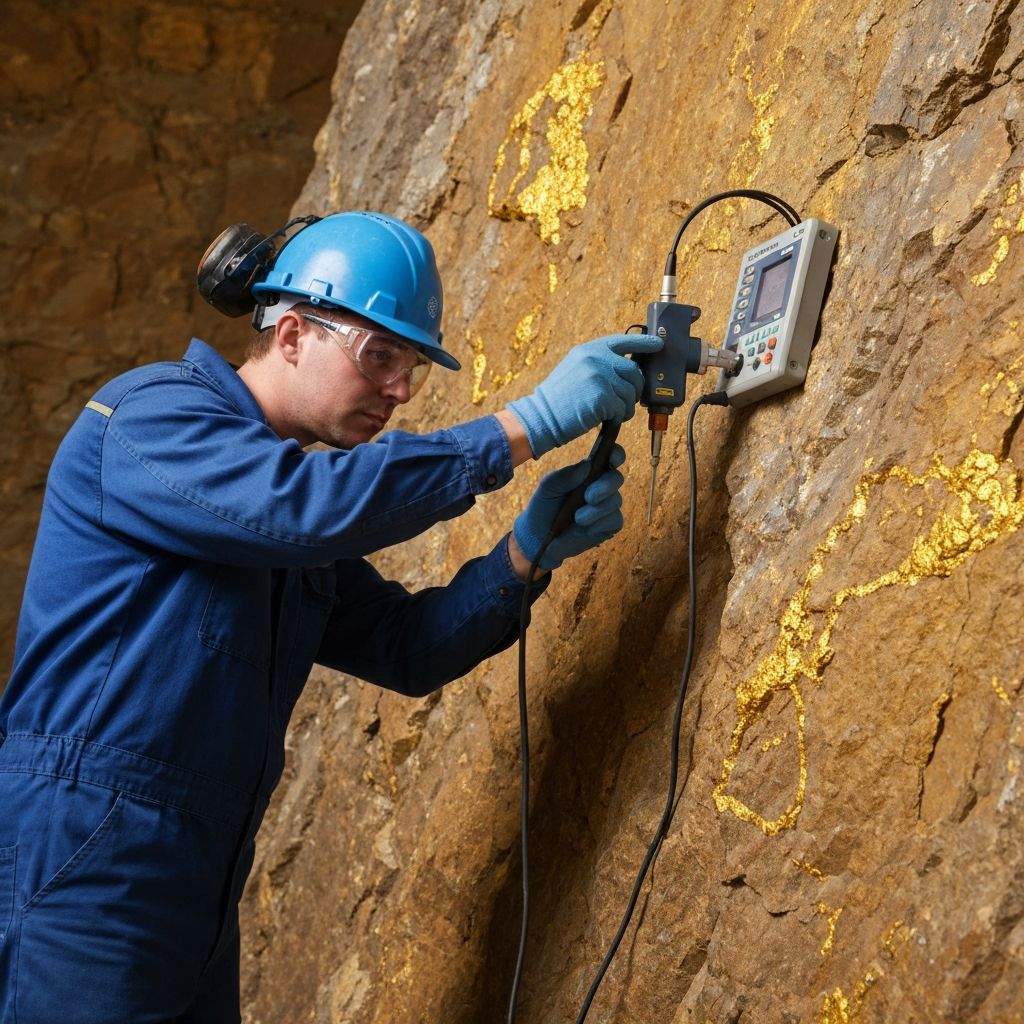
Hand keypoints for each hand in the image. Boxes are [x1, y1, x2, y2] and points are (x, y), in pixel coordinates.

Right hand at [506, 334, 661, 457]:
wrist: (542, 416)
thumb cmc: (559, 400)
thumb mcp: (575, 370)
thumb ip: (599, 365)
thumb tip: (627, 371)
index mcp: (589, 350)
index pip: (623, 341)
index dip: (644, 342)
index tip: (658, 344)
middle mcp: (595, 358)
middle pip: (633, 371)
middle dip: (634, 389)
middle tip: (625, 401)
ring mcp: (600, 376)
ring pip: (630, 392)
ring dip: (625, 407)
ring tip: (611, 413)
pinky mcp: (603, 396)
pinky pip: (624, 408)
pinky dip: (619, 416)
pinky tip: (606, 418)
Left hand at [513, 444, 626, 570]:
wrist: (539, 537)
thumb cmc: (543, 507)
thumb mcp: (548, 488)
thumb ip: (565, 475)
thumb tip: (587, 465)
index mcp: (588, 472)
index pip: (610, 456)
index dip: (616, 454)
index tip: (612, 459)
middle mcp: (601, 486)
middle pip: (616, 478)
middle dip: (605, 486)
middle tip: (589, 497)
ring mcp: (606, 506)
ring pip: (616, 500)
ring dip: (596, 510)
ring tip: (577, 518)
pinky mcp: (609, 525)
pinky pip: (615, 520)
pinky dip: (599, 524)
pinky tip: (585, 528)